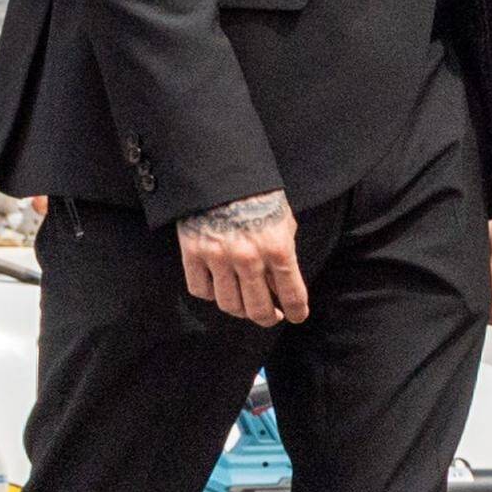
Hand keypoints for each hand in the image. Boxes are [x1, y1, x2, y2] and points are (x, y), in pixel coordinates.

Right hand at [175, 188, 308, 326]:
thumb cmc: (259, 196)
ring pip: (229, 304)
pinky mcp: (193, 254)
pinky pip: (201, 290)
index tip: (297, 316)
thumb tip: (282, 284)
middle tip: (272, 316)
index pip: (292, 294)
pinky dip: (211, 294)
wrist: (221, 174)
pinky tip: (220, 287)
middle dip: (269, 318)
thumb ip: (284, 253)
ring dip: (241, 310)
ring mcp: (219, 258)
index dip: (297, 311)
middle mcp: (249, 258)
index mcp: (278, 248)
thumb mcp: (284, 223)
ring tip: (247, 305)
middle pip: (258, 309)